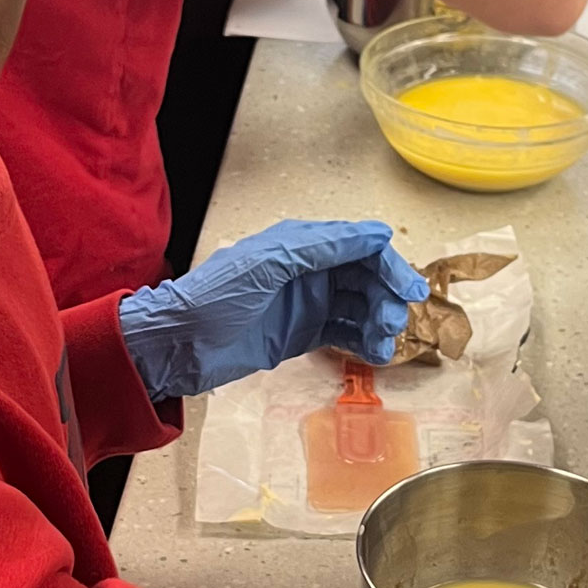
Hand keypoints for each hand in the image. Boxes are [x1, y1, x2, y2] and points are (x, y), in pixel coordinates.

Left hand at [118, 221, 427, 401]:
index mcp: (299, 244)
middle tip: (394, 323)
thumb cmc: (215, 298)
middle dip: (386, 297)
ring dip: (379, 321)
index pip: (358, 246)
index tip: (410, 291)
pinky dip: (363, 341)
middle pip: (365, 277)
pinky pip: (344, 332)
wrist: (177, 346)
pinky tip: (374, 353)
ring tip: (384, 344)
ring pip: (359, 306)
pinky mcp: (301, 334)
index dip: (388, 265)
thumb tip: (378, 234)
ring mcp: (306, 303)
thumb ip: (321, 247)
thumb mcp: (267, 265)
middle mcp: (308, 270)